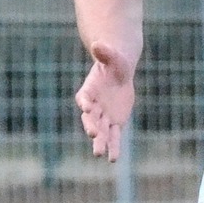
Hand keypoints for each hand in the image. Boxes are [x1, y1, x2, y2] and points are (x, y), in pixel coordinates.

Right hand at [75, 42, 135, 161]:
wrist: (119, 72)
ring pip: (101, 131)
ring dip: (101, 142)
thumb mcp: (112, 56)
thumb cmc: (114, 63)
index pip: (84, 97)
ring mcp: (103, 116)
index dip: (85, 102)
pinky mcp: (114, 122)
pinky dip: (113, 146)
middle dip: (91, 126)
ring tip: (100, 154)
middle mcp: (93, 106)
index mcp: (89, 90)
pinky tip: (113, 159)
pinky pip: (114, 136)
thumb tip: (99, 43)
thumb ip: (105, 52)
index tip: (86, 107)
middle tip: (94, 135)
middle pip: (90, 118)